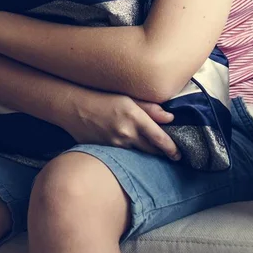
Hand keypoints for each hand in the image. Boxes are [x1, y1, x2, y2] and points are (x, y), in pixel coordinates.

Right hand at [63, 89, 181, 161]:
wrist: (73, 107)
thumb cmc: (102, 96)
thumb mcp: (128, 97)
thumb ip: (150, 108)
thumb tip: (170, 118)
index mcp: (135, 118)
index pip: (159, 139)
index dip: (171, 149)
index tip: (179, 154)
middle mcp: (126, 134)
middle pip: (151, 150)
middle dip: (162, 153)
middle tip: (173, 155)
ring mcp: (115, 145)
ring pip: (138, 154)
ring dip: (147, 153)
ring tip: (156, 153)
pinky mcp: (105, 150)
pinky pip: (123, 155)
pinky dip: (131, 153)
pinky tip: (134, 150)